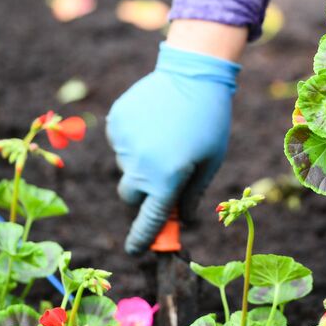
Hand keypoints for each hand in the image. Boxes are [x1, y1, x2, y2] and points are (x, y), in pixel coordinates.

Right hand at [106, 42, 239, 253]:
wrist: (193, 74)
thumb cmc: (209, 122)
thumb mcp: (210, 162)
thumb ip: (192, 194)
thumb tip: (181, 220)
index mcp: (166, 179)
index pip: (149, 220)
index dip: (142, 239)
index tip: (135, 250)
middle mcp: (139, 166)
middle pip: (131, 196)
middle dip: (144, 194)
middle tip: (165, 174)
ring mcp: (123, 144)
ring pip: (127, 167)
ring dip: (142, 162)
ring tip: (166, 134)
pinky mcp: (115, 124)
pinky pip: (121, 144)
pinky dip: (135, 140)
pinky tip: (154, 122)